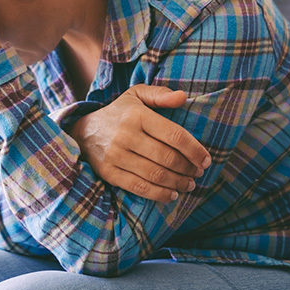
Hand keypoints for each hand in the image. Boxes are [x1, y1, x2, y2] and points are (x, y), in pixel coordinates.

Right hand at [69, 84, 211, 201]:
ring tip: (189, 184)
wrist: (82, 131)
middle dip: (188, 168)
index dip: (194, 150)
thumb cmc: (118, 113)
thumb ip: (160, 95)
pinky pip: (139, 187)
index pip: (174, 135)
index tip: (206, 160)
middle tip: (198, 173)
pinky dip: (159, 193)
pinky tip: (172, 194)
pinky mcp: (109, 172)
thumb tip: (183, 97)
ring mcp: (116, 155)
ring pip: (155, 174)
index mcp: (137, 115)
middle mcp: (126, 135)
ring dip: (178, 182)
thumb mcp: (136, 96)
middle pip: (167, 157)